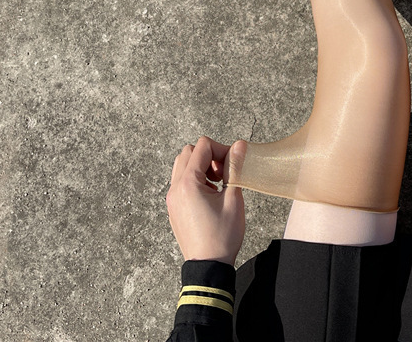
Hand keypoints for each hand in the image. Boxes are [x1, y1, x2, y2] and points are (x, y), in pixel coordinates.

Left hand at [166, 136, 246, 264]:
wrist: (208, 266)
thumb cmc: (222, 236)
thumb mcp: (233, 199)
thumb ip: (235, 167)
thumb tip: (240, 145)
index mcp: (188, 184)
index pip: (202, 146)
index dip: (221, 149)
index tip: (232, 164)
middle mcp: (175, 188)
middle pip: (188, 152)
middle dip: (209, 156)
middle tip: (224, 173)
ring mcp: (172, 199)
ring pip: (182, 165)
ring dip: (201, 166)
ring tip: (217, 183)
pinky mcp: (174, 207)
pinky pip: (180, 181)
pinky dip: (195, 179)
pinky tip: (210, 194)